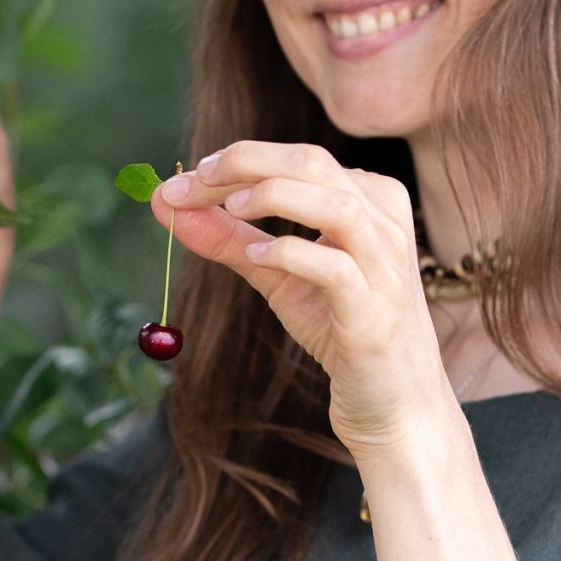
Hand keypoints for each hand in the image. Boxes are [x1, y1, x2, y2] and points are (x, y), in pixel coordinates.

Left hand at [150, 140, 452, 452]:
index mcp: (368, 200)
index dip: (237, 159)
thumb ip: (228, 238)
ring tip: (229, 209)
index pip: (298, 158)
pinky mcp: (375, 314)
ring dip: (273, 197)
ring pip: (336, 206)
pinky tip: (257, 255)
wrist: (393, 402)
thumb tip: (166, 204)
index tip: (183, 178)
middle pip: (314, 163)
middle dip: (245, 164)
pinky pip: (337, 269)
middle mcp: (384, 224)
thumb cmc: (340, 327)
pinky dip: (291, 253)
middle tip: (192, 182)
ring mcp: (386, 268)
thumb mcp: (278, 275)